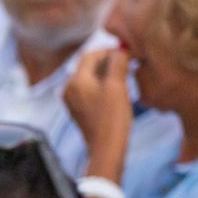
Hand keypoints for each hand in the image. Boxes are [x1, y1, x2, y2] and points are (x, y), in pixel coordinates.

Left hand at [64, 49, 133, 182]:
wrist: (106, 149)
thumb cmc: (112, 118)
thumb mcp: (117, 86)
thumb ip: (117, 63)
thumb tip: (120, 49)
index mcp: (75, 81)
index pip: (90, 55)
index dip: (109, 50)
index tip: (128, 52)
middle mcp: (68, 88)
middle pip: (89, 65)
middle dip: (109, 61)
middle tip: (129, 62)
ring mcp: (72, 100)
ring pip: (90, 77)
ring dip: (108, 73)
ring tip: (126, 75)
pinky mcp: (79, 109)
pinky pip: (90, 89)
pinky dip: (104, 84)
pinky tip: (118, 89)